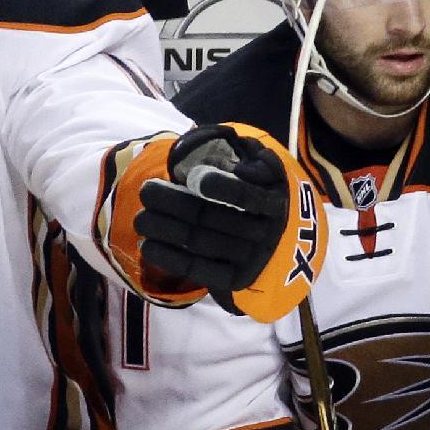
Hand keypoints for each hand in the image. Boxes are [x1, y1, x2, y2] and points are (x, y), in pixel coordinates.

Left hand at [136, 123, 320, 321]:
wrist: (288, 237)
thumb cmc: (265, 188)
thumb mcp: (266, 165)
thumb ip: (248, 154)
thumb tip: (224, 151)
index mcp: (273, 201)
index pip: (245, 196)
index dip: (221, 188)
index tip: (194, 178)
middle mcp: (264, 233)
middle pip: (213, 218)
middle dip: (174, 203)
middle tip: (145, 190)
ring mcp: (250, 258)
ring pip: (202, 243)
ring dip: (166, 230)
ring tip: (140, 217)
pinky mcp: (236, 279)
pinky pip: (202, 270)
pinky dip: (172, 259)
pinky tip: (148, 246)